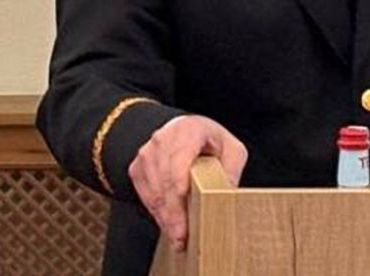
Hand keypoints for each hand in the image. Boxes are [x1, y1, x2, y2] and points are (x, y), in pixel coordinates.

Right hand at [128, 114, 247, 251]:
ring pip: (153, 192)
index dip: (179, 196)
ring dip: (165, 217)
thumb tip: (227, 193)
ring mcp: (147, 153)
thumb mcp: (231, 149)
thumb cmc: (210, 142)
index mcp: (187, 131)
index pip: (178, 167)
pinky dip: (157, 211)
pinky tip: (168, 224)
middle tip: (181, 239)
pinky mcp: (138, 167)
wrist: (184, 130)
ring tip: (177, 237)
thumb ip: (231, 169)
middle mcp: (163, 139)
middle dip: (173, 215)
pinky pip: (145, 194)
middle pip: (165, 183)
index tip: (184, 221)